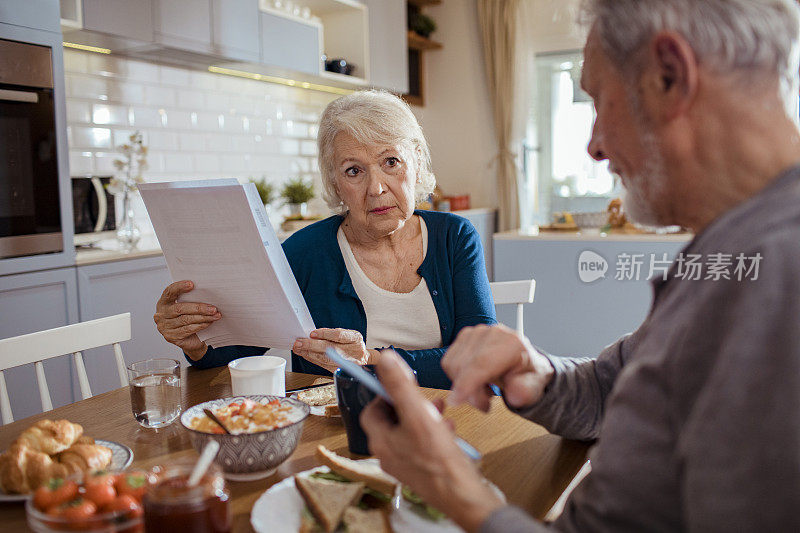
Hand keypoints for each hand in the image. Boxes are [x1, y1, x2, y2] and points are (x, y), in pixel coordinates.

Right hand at [153, 280, 220, 359]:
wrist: (191, 339)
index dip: (179, 287)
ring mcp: (164, 327)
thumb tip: (207, 292)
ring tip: (215, 315)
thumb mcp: (188, 306)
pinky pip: (188, 329)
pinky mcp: (171, 337)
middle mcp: (161, 314)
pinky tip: (209, 322)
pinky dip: (201, 325)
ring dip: (203, 317)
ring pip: (186, 320)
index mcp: (163, 302)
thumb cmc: (190, 317)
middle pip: (180, 308)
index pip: (169, 292)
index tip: (192, 284)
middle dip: (198, 308)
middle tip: (213, 308)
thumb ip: (191, 299)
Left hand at [292, 328, 378, 372]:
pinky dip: (313, 359)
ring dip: (309, 354)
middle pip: (330, 348)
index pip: (339, 335)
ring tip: (299, 349)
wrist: (363, 358)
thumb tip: (313, 335)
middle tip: (299, 343)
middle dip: (311, 345)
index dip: (325, 334)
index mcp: (355, 339)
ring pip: (325, 359)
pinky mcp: (340, 371)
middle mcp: (352, 351)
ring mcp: (347, 363)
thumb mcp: (348, 334)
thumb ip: (333, 334)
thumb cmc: (352, 344)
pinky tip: (305, 355)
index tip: (312, 333)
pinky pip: (323, 365)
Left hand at [361, 351, 504, 531]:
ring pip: (409, 432)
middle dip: (408, 404)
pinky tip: (449, 430)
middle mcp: (388, 455)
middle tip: (423, 396)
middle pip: (391, 421)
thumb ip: (400, 385)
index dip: (384, 395)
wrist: (461, 495)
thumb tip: (385, 359)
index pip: (371, 411)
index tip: (399, 385)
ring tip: (441, 409)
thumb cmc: (439, 458)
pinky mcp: (422, 471)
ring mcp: (405, 465)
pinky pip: (422, 446)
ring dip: (423, 416)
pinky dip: (433, 433)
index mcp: (381, 441)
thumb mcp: (418, 413)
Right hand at [442, 324, 553, 411]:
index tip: (456, 401)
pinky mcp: (464, 336)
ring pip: (454, 364)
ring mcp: (476, 333)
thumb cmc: (526, 375)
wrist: (524, 363)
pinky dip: (457, 376)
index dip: (466, 383)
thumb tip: (514, 396)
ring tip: (483, 389)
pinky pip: (449, 362)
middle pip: (465, 365)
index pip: (482, 363)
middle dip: (469, 392)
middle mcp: (493, 334)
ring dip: (463, 385)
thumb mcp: (533, 388)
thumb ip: (524, 392)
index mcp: (512, 343)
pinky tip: (475, 380)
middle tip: (484, 404)